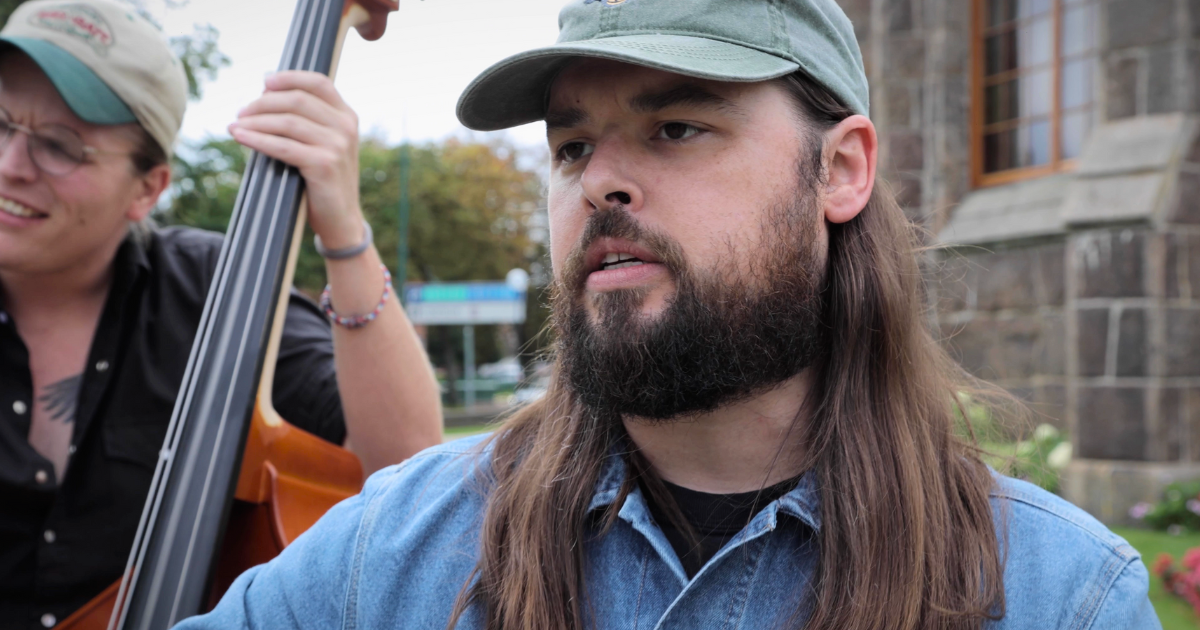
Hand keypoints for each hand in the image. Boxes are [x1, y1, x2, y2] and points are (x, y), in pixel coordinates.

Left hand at [229, 71, 363, 249]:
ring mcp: (337, 146)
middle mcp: (346, 127)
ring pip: (287, 121)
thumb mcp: (324, 143)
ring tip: (236, 125)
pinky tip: (240, 137)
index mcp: (347, 116)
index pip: (318, 82)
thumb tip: (266, 94)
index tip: (264, 82)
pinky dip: (257, 140)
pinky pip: (283, 146)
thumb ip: (307, 120)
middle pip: (297, 100)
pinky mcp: (324, 165)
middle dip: (263, 103)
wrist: (340, 220)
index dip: (289, 77)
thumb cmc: (324, 180)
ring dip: (255, 121)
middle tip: (241, 112)